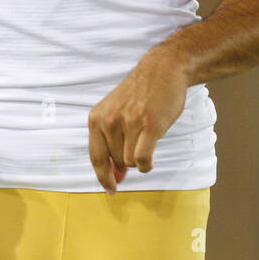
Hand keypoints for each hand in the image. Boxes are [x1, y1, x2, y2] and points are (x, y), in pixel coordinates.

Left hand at [87, 47, 189, 193]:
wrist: (162, 70)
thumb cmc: (141, 93)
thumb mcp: (116, 112)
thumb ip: (112, 142)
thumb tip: (115, 176)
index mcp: (97, 118)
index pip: (96, 157)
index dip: (102, 177)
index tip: (110, 189)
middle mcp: (109, 121)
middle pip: (116, 161)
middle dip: (127, 159)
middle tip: (139, 140)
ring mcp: (129, 123)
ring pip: (130, 162)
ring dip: (139, 158)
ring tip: (146, 138)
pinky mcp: (149, 125)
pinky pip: (142, 159)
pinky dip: (146, 165)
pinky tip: (150, 159)